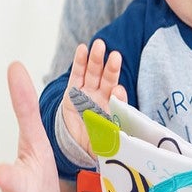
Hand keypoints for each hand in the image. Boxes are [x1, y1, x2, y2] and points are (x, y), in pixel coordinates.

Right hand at [62, 39, 125, 153]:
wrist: (74, 144)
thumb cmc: (94, 144)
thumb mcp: (104, 146)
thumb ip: (110, 140)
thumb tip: (117, 137)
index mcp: (112, 110)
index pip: (117, 100)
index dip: (118, 95)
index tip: (118, 90)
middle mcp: (102, 99)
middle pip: (108, 81)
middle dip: (111, 68)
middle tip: (115, 56)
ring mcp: (88, 93)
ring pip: (94, 74)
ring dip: (97, 60)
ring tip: (100, 45)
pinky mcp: (72, 91)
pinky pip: (77, 74)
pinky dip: (80, 62)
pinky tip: (83, 49)